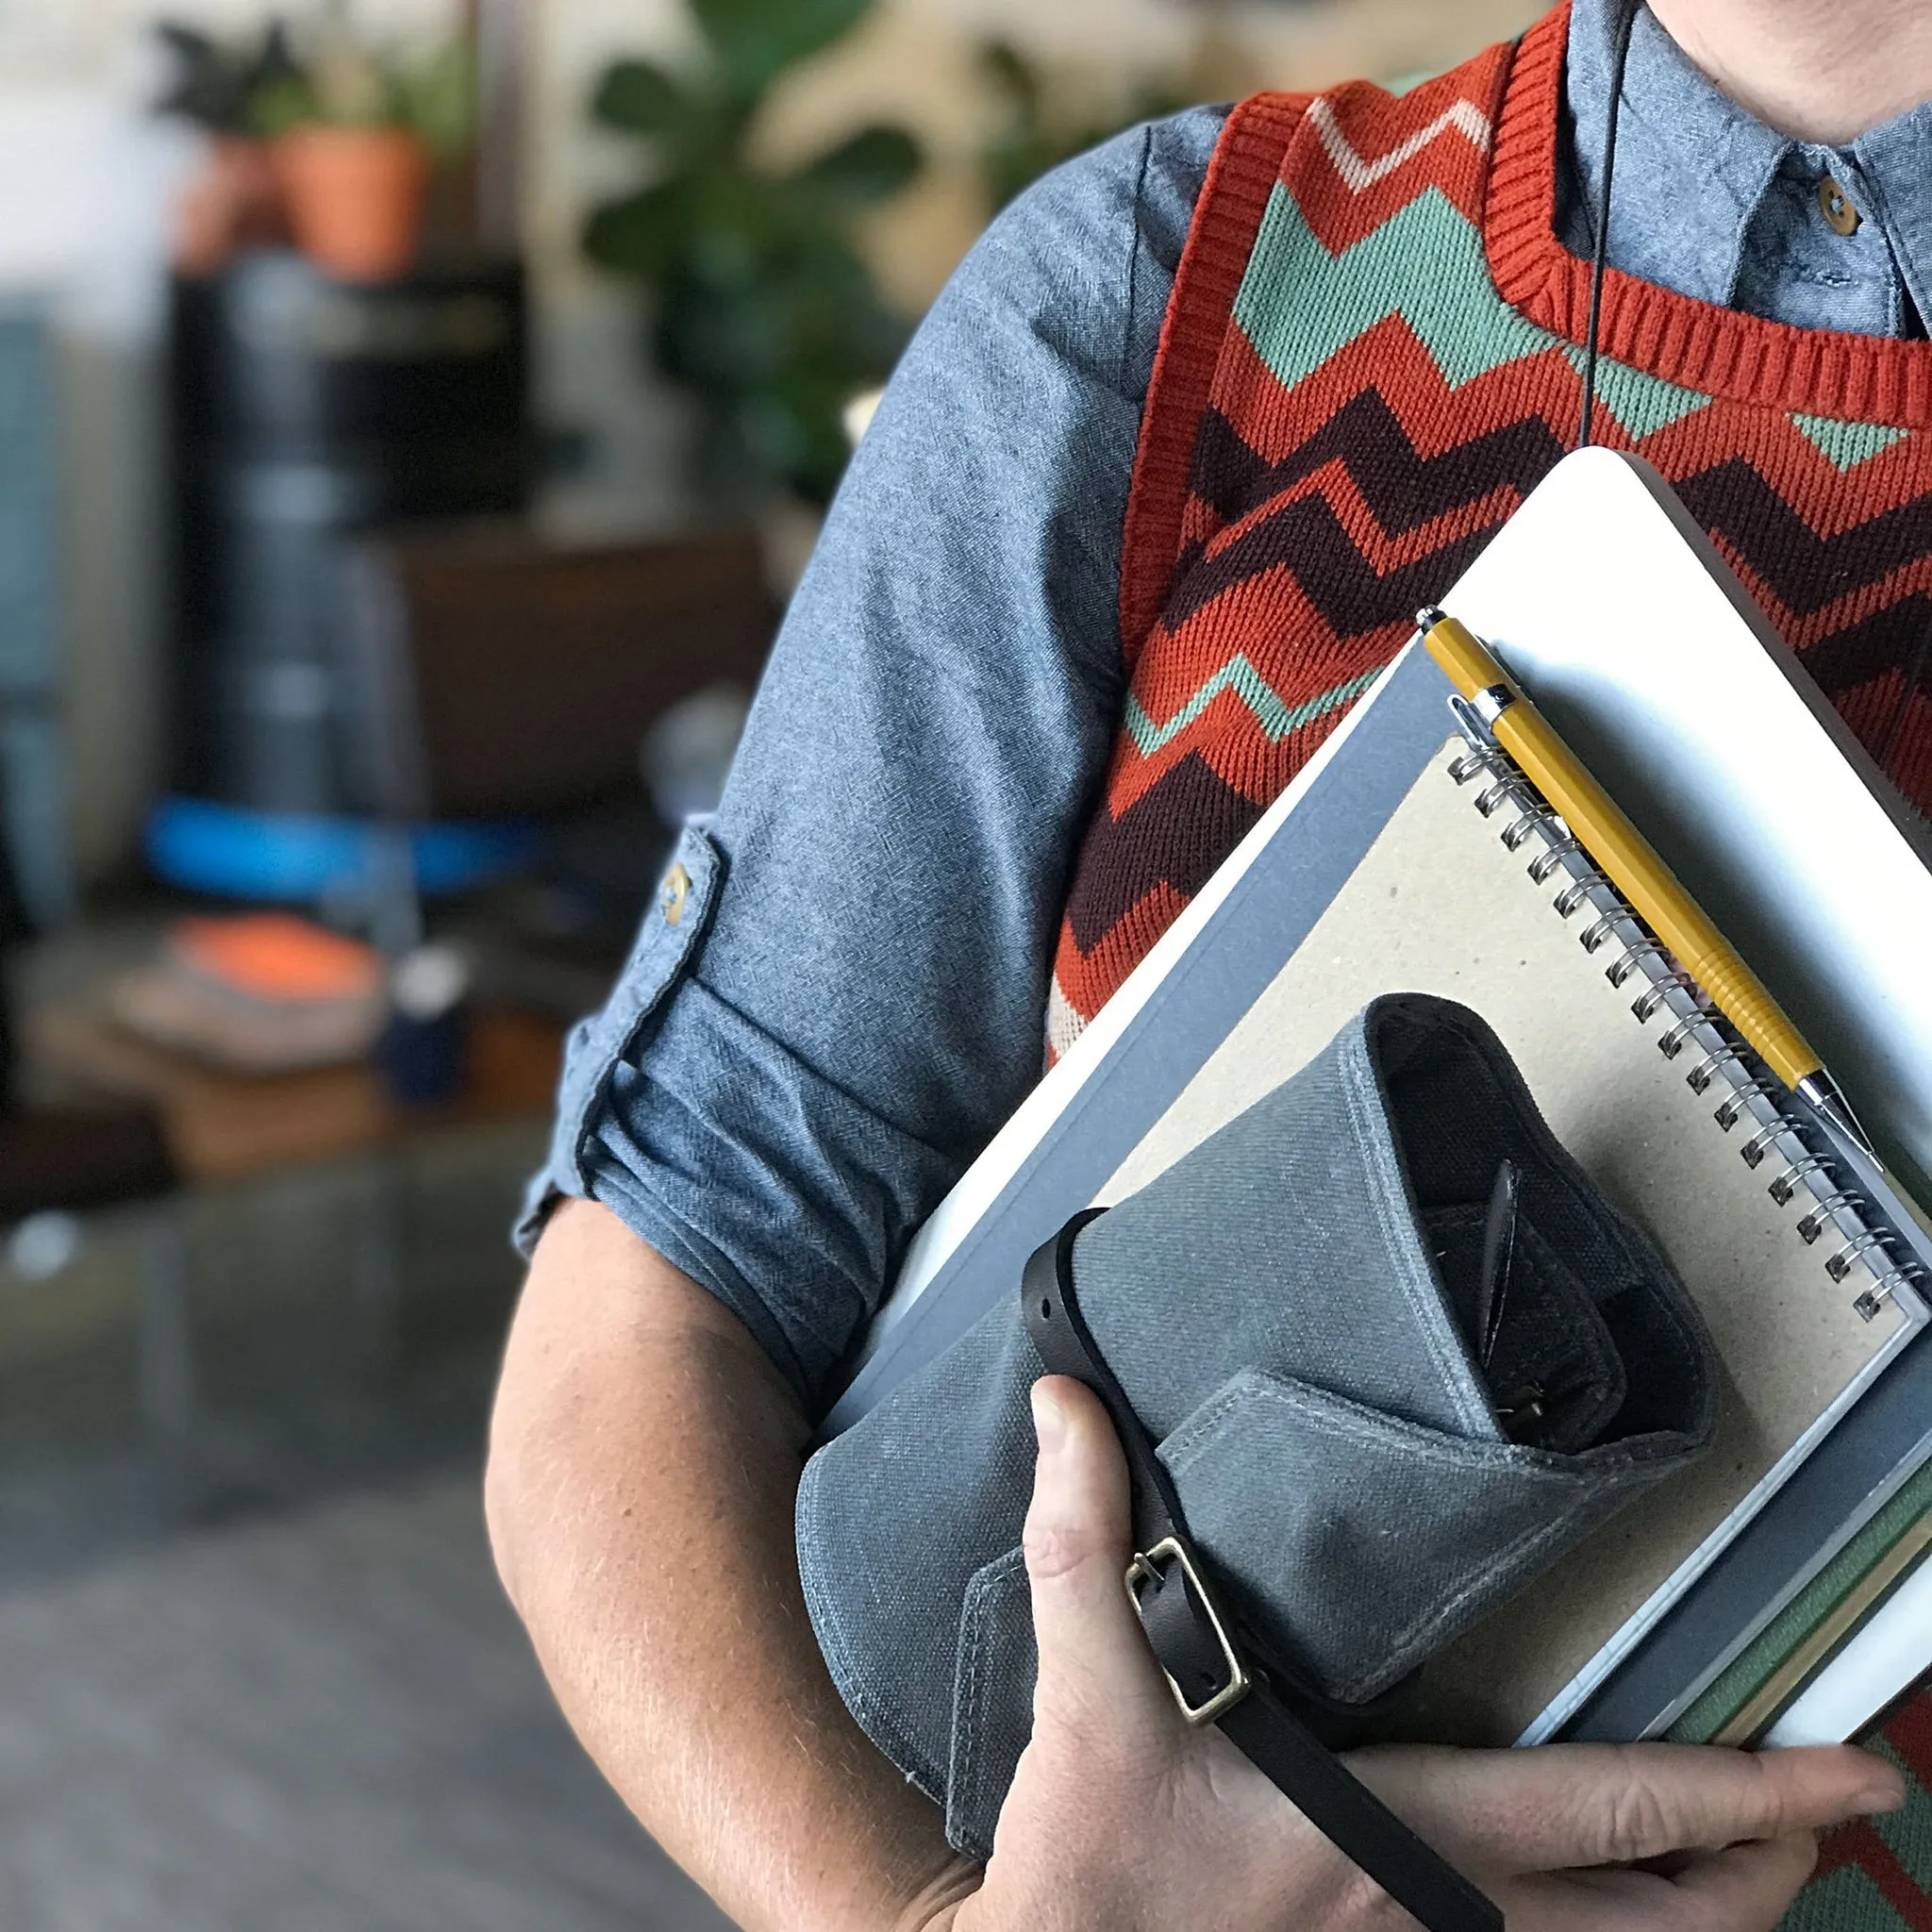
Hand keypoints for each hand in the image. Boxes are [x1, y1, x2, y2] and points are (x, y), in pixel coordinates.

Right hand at [920, 1376, 1903, 1930]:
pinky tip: (1593, 1912)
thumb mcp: (1085, 1683)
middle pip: (1672, 1928)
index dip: (1756, 1792)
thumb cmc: (1093, 1855)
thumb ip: (1082, 1532)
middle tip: (1826, 1814)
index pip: (1621, 1811)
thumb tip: (1066, 1398)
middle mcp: (1446, 1921)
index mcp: (1405, 1834)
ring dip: (1704, 1923)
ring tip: (1746, 1865)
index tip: (1865, 1769)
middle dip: (1770, 1870)